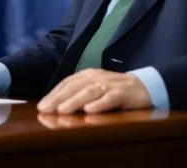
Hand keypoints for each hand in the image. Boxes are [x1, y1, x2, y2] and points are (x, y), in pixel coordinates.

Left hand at [37, 69, 151, 113]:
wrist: (145, 86)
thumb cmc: (115, 90)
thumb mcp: (95, 88)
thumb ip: (79, 93)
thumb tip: (56, 106)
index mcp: (89, 75)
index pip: (68, 82)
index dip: (54, 93)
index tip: (41, 105)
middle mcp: (97, 77)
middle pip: (76, 86)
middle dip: (59, 98)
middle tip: (45, 109)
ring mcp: (111, 84)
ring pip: (90, 91)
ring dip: (75, 101)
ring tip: (62, 110)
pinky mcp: (123, 93)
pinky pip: (110, 98)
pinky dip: (100, 104)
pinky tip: (90, 110)